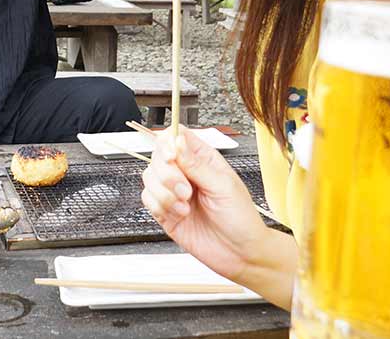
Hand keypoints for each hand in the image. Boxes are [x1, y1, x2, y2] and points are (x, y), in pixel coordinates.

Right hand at [141, 126, 272, 280]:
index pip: (176, 137)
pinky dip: (160, 207)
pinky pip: (147, 199)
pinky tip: (179, 214)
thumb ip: (197, 165)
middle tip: (186, 191)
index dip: (168, 143)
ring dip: (165, 193)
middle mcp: (186, 173)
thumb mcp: (224, 187)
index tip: (172, 157)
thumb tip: (178, 142)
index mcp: (203, 160)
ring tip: (185, 205)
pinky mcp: (165, 211)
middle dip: (167, 175)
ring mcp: (173, 192)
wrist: (240, 253)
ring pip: (149, 177)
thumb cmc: (241, 219)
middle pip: (158, 156)